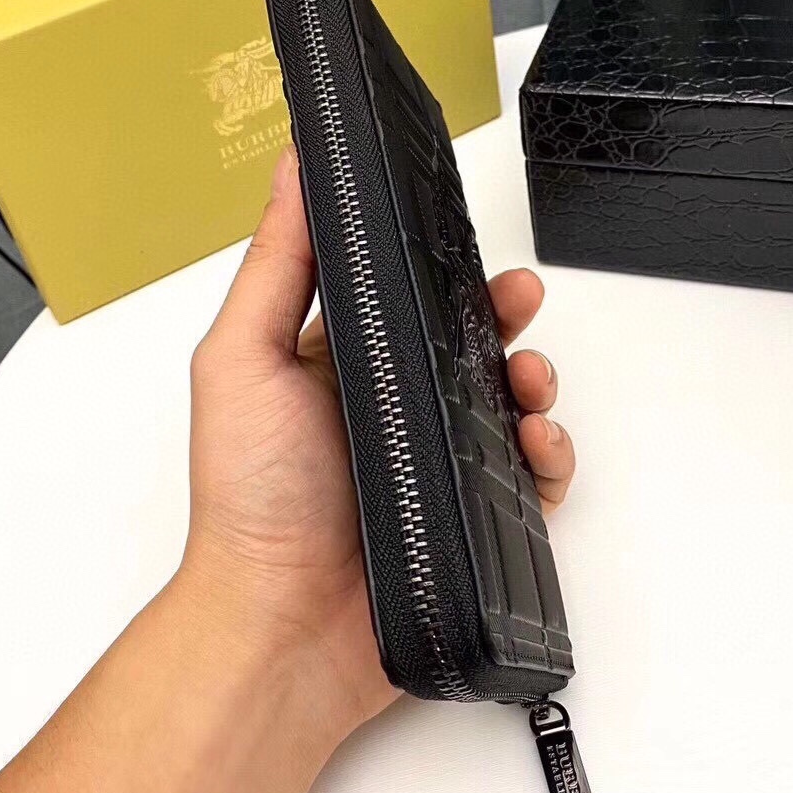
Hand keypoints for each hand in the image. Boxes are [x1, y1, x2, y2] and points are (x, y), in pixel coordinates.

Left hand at [181, 145, 575, 741]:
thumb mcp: (244, 357)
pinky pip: (529, 478)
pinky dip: (549, 456)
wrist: (280, 627)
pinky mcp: (470, 521)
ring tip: (531, 383)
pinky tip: (539, 446)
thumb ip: (278, 264)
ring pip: (505, 404)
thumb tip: (296, 165)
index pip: (397, 295)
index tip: (463, 237)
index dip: (435, 263)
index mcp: (334, 363)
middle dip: (501, 314)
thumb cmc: (249, 495)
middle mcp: (387, 410)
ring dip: (533, 380)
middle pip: (463, 342)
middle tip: (519, 301)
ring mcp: (432, 467)